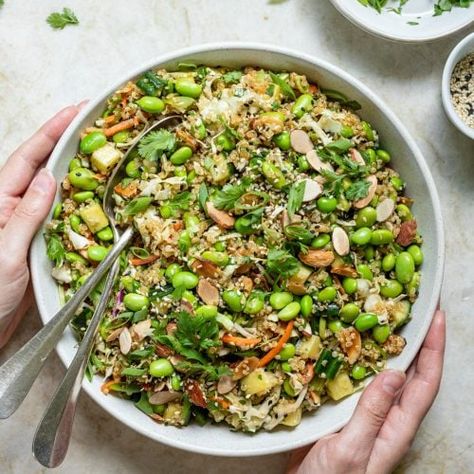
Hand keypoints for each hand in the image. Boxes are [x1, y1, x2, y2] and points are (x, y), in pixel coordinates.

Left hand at [0, 106, 80, 348]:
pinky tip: (100, 201)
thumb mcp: (5, 252)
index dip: (51, 132)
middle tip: (98, 126)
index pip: (28, 159)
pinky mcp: (42, 244)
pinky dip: (83, 208)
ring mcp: (30, 226)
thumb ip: (26, 215)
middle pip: (45, 168)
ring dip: (81, 175)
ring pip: (59, 193)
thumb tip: (50, 178)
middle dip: (69, 144)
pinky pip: (66, 219)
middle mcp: (15, 209)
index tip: (75, 111)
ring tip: (106, 156)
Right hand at [287, 310, 445, 473]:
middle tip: (415, 309)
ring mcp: (367, 414)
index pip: (425, 383)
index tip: (435, 318)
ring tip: (387, 318)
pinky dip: (361, 358)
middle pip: (412, 374)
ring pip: (385, 373)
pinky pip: (360, 379)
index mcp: (396, 428)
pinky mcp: (346, 412)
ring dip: (391, 345)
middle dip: (419, 340)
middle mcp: (387, 418)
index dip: (434, 349)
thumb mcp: (351, 449)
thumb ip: (372, 414)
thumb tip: (395, 374)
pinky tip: (352, 344)